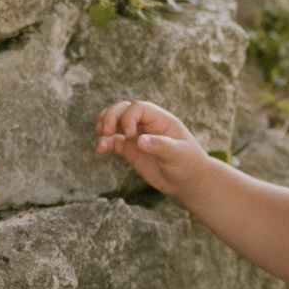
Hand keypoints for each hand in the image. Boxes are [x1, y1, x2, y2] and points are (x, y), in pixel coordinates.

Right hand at [94, 100, 208, 194]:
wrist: (188, 182)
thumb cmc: (188, 164)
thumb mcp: (178, 155)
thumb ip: (160, 146)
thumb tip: (139, 141)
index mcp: (160, 119)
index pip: (138, 107)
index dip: (129, 117)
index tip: (129, 134)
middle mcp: (147, 124)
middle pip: (123, 109)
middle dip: (111, 116)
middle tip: (104, 131)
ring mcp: (137, 136)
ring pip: (115, 122)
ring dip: (104, 125)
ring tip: (101, 136)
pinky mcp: (131, 150)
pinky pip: (113, 141)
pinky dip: (104, 143)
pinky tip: (100, 150)